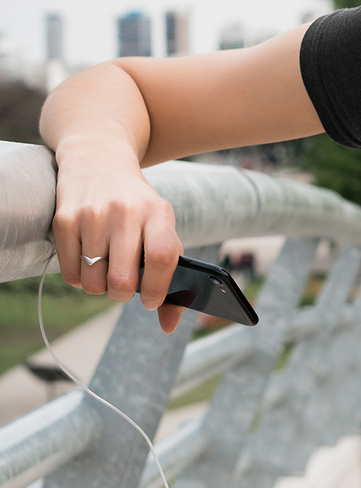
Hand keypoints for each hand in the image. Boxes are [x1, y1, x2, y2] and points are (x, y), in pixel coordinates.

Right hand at [52, 136, 184, 333]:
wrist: (98, 160)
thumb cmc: (137, 209)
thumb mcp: (160, 228)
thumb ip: (169, 277)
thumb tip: (169, 326)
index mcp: (158, 213)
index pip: (160, 258)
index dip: (156, 289)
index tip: (150, 300)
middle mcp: (125, 211)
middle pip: (122, 281)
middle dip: (123, 295)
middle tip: (123, 287)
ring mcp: (92, 214)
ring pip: (94, 283)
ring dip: (99, 287)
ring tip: (105, 268)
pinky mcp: (64, 219)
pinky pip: (70, 274)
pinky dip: (79, 278)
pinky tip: (87, 260)